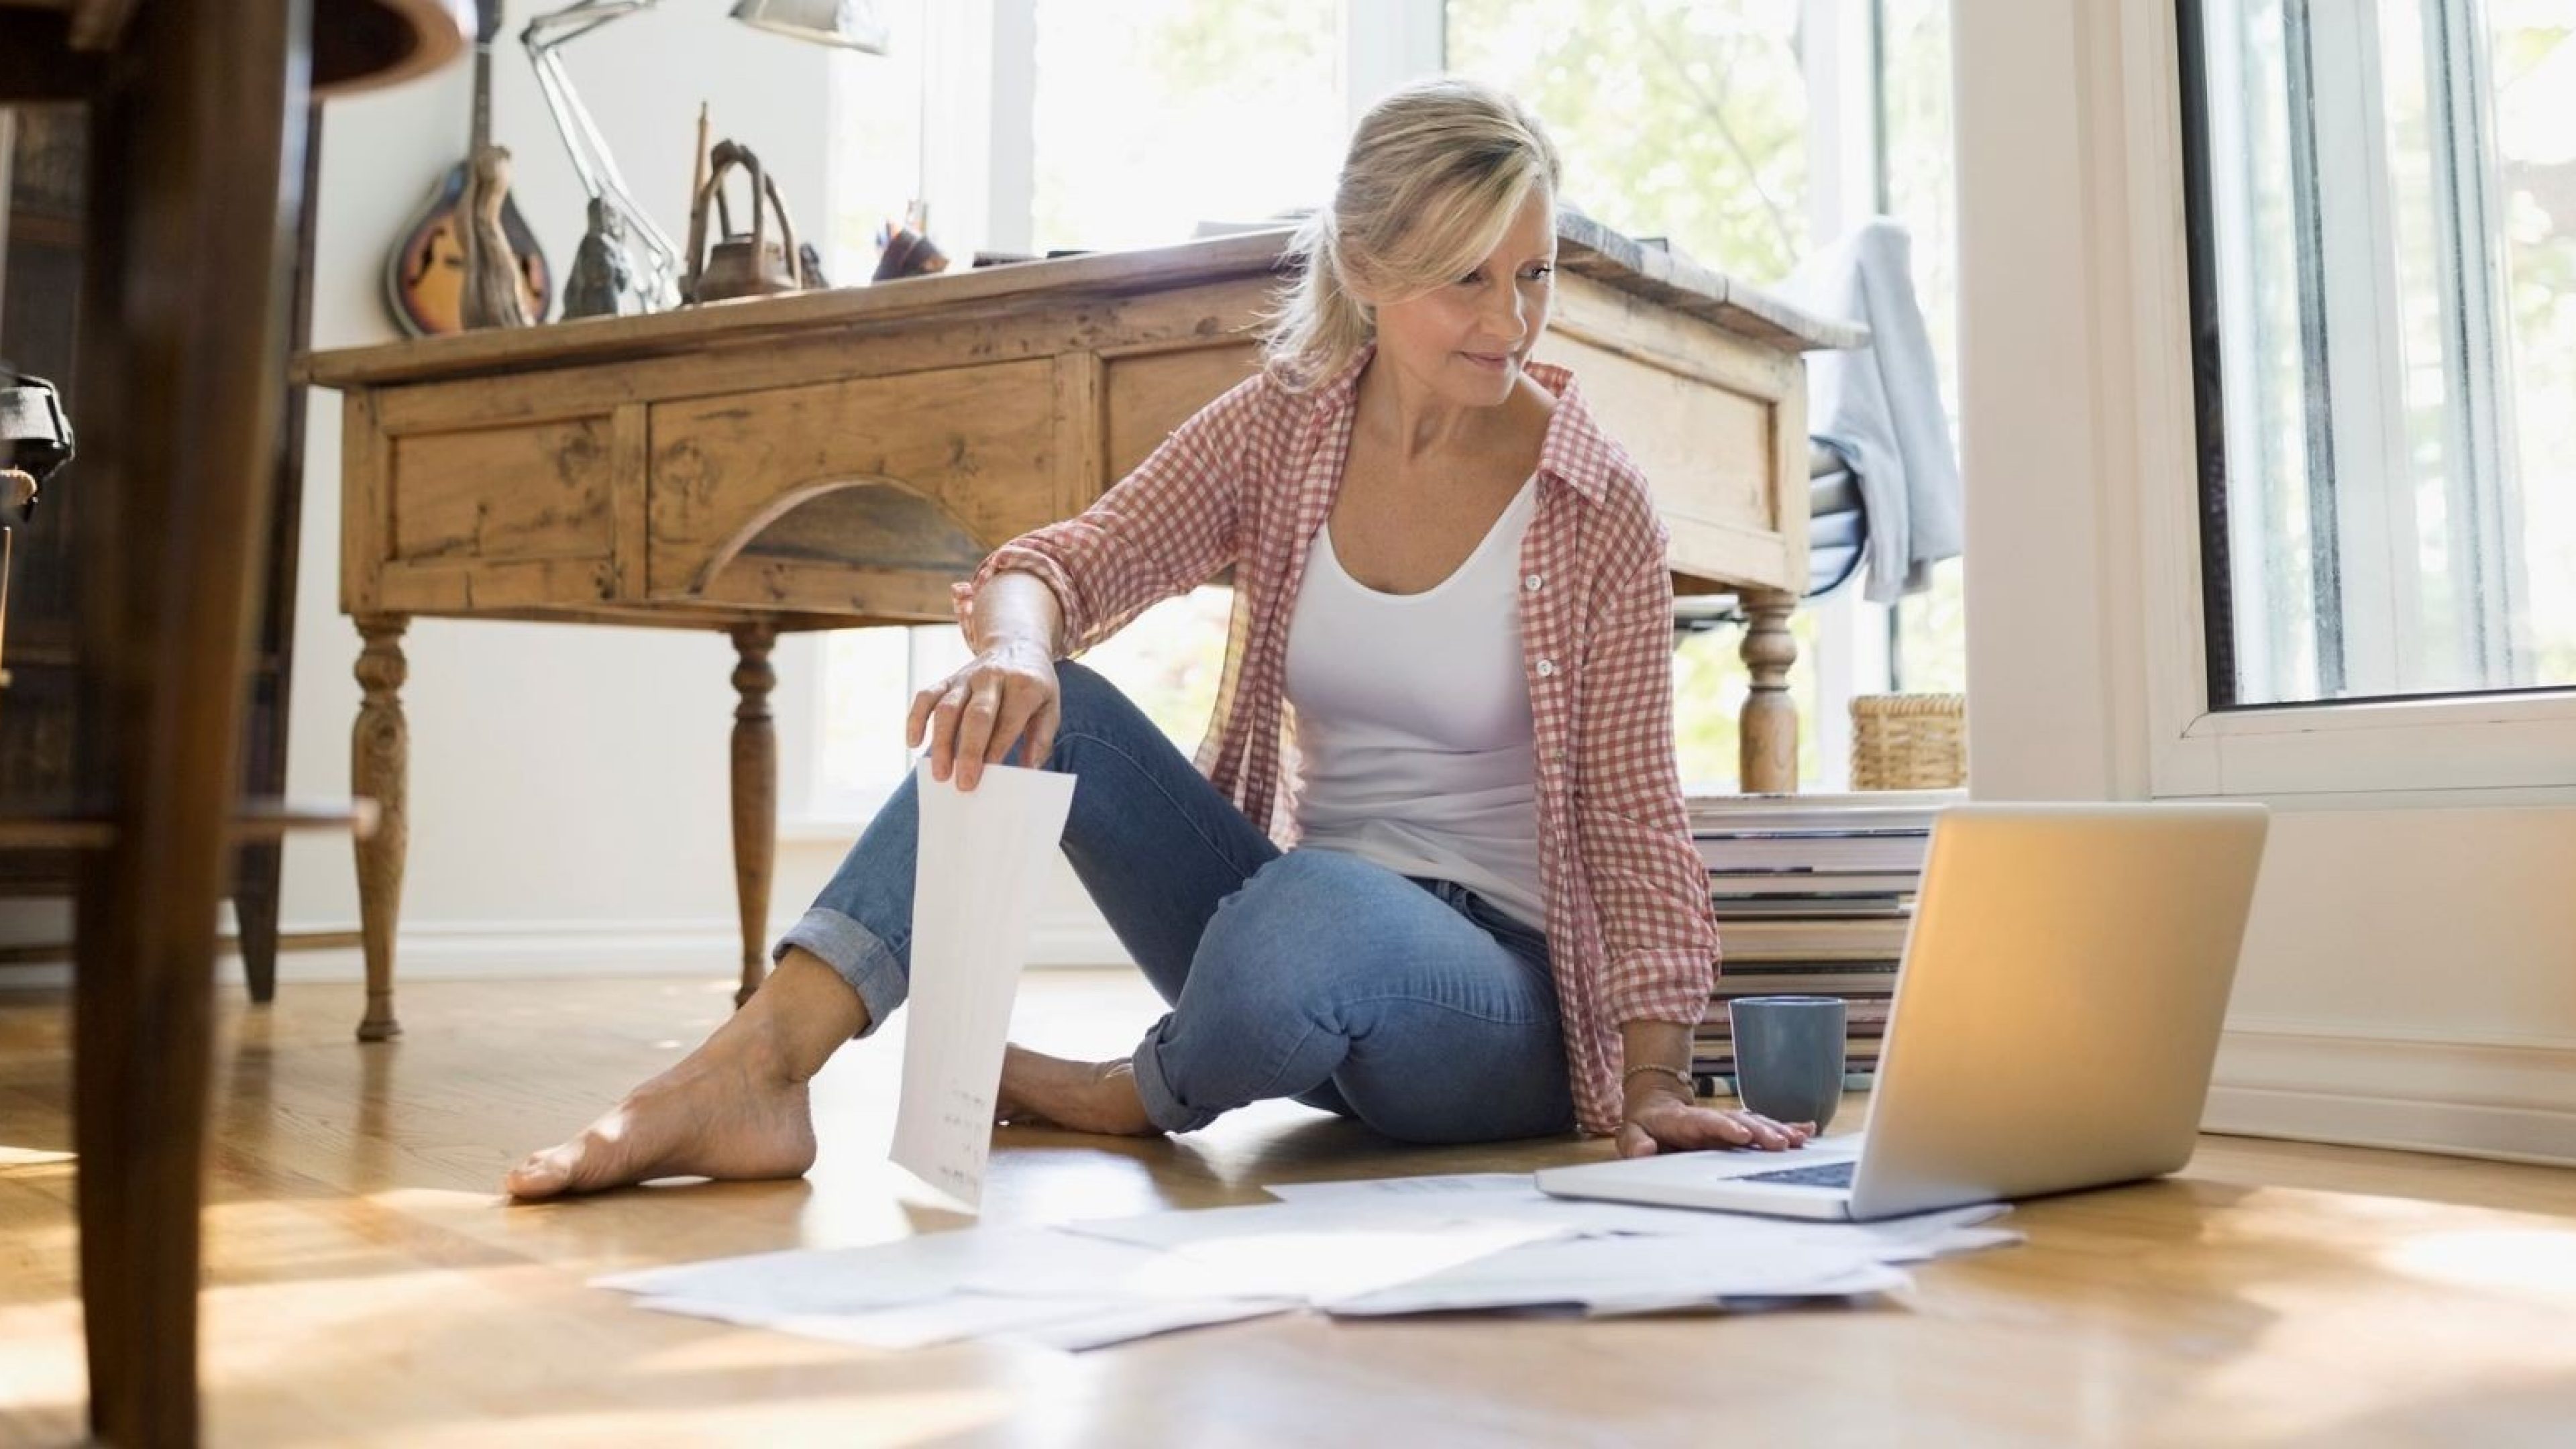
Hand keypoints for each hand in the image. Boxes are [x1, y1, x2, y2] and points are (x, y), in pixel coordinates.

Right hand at [907, 637, 1058, 791]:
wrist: (1017, 645)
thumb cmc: (1034, 687)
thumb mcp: (1050, 707)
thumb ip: (1041, 739)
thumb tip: (1028, 770)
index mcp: (1023, 686)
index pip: (1007, 721)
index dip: (997, 749)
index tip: (991, 777)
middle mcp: (993, 678)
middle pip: (976, 715)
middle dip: (969, 751)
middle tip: (964, 784)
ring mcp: (966, 677)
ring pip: (947, 708)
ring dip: (942, 742)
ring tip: (940, 774)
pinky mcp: (948, 679)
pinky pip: (926, 696)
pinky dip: (916, 718)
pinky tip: (914, 742)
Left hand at [1615, 1086, 1814, 1159]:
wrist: (1655, 1103)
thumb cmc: (1644, 1125)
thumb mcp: (1629, 1134)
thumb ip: (1635, 1143)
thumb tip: (1645, 1151)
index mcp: (1682, 1120)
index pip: (1704, 1122)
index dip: (1724, 1128)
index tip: (1743, 1135)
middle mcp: (1708, 1118)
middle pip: (1736, 1121)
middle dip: (1759, 1130)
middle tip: (1781, 1143)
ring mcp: (1724, 1120)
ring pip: (1753, 1121)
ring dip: (1776, 1129)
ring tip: (1798, 1140)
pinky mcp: (1736, 1125)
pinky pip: (1762, 1124)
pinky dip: (1784, 1126)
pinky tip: (1806, 1130)